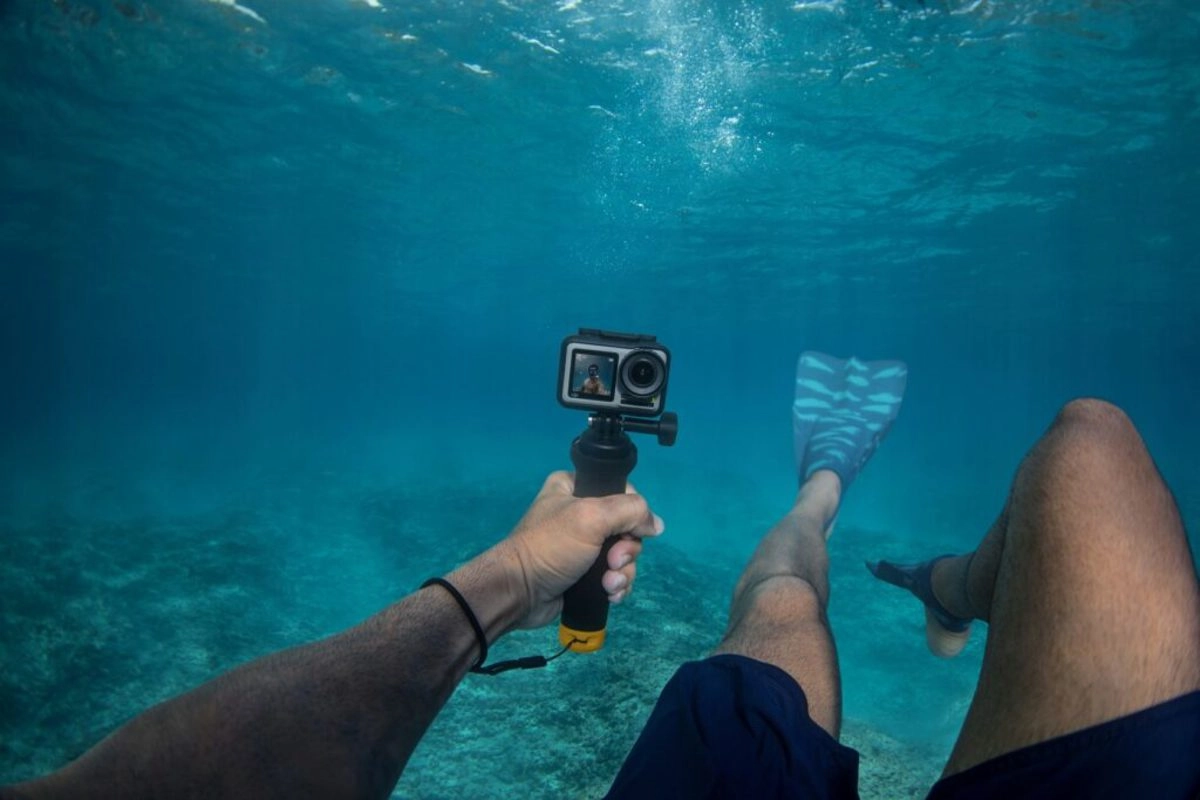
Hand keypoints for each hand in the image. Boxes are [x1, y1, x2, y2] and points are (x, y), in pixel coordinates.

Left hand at [501, 471, 663, 629]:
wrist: (520, 592)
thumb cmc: (551, 546)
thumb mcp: (591, 517)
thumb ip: (630, 511)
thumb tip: (657, 524)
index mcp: (575, 487)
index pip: (622, 491)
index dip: (632, 513)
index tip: (628, 531)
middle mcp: (581, 513)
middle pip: (628, 527)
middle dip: (626, 551)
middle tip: (612, 562)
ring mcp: (584, 545)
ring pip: (624, 555)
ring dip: (623, 572)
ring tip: (608, 584)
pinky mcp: (585, 573)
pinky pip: (615, 575)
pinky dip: (616, 586)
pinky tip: (609, 595)